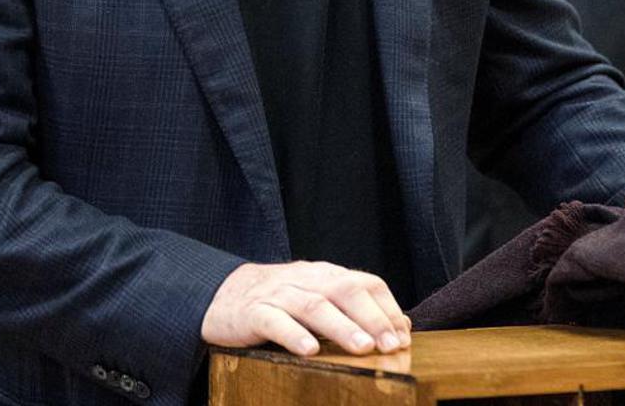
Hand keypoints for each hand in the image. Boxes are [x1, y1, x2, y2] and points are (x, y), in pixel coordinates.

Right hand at [201, 261, 410, 357]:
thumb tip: (401, 325)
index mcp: (325, 274)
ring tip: (363, 348)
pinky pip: (274, 321)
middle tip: (391, 344)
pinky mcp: (252, 313)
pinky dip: (294, 334)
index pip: (365, 282)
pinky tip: (309, 350)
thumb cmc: (278, 302)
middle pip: (345, 290)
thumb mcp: (317, 297)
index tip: (403, 335)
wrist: (221, 295)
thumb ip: (354, 308)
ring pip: (314, 305)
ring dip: (342, 327)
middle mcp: (305, 279)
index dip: (387, 308)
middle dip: (372, 317)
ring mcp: (278, 294)